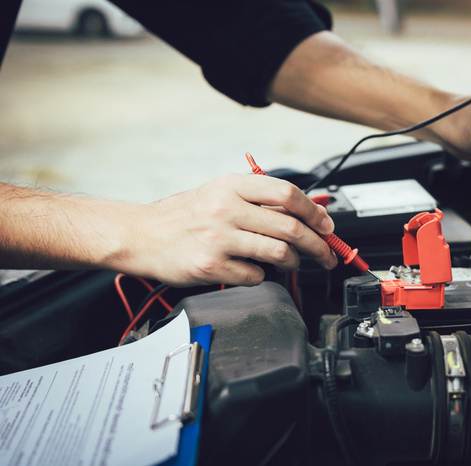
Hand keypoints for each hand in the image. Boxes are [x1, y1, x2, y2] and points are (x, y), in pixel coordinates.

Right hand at [118, 174, 337, 286]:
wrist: (141, 235)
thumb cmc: (183, 215)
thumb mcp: (220, 193)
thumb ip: (259, 199)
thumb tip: (306, 211)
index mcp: (231, 185)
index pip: (287, 193)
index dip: (315, 212)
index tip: (327, 225)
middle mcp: (226, 209)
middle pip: (291, 227)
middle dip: (317, 245)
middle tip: (326, 254)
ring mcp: (218, 238)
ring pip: (279, 253)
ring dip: (293, 262)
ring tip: (292, 263)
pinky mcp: (211, 266)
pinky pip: (255, 276)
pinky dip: (262, 276)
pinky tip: (253, 270)